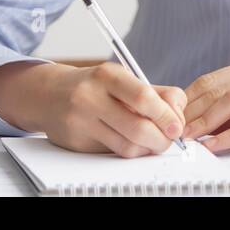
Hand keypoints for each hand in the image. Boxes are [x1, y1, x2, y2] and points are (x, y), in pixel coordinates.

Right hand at [34, 62, 186, 156]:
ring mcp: (81, 121)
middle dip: (161, 139)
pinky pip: (112, 153)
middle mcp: (91, 97)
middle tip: (170, 139)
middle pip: (137, 127)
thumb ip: (155, 92)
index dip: (165, 115)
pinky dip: (130, 152)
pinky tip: (133, 143)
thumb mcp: (123, 79)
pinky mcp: (76, 142)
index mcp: (108, 75)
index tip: (177, 126)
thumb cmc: (95, 85)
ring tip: (153, 142)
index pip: (143, 97)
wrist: (50, 94)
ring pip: (126, 146)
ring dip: (147, 149)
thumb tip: (180, 112)